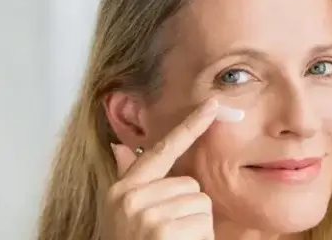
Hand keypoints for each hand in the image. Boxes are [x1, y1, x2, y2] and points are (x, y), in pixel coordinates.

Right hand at [102, 99, 219, 239]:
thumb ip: (127, 179)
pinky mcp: (161, 231)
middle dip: (189, 209)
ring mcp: (145, 214)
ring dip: (195, 227)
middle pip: (189, 184)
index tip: (212, 105)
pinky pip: (201, 223)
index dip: (189, 126)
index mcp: (122, 189)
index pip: (160, 150)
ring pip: (199, 203)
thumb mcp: (123, 214)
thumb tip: (120, 148)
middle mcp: (130, 198)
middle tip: (170, 233)